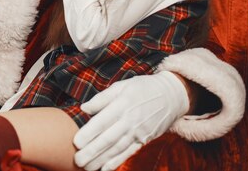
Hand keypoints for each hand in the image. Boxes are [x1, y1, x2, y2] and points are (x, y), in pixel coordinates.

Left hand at [73, 71, 188, 170]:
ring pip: (117, 148)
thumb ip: (101, 98)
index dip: (89, 133)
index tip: (76, 142)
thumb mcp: (121, 86)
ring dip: (101, 159)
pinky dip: (117, 161)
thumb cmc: (142, 88)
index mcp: (122, 104)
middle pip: (108, 138)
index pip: (102, 121)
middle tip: (77, 160)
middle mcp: (130, 120)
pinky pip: (129, 152)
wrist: (171, 95)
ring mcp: (138, 131)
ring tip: (87, 168)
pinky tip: (105, 169)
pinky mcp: (144, 139)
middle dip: (92, 151)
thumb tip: (84, 108)